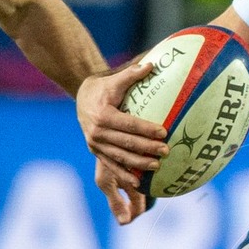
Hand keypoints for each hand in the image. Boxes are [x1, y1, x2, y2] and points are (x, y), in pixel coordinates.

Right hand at [76, 62, 167, 225]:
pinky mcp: (96, 152)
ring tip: (157, 166)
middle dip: (147, 148)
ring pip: (120, 157)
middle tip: (166, 151)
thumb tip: (152, 65)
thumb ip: (132, 74)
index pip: (128, 124)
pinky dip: (124, 175)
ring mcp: (95, 144)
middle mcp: (97, 132)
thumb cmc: (104, 88)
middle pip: (126, 143)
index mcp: (103, 115)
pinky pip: (111, 166)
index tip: (164, 132)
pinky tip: (138, 183)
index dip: (146, 129)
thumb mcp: (115, 79)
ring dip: (139, 164)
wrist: (82, 98)